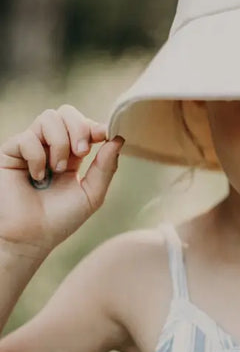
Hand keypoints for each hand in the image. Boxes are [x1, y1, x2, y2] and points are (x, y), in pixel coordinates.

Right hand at [0, 105, 123, 255]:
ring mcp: (31, 147)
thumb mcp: (92, 194)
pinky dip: (37, 156)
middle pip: (66, 112)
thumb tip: (118, 139)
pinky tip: (37, 176)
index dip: (95, 125)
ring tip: (58, 168)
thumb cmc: (61, 219)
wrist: (31, 238)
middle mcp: (51, 146)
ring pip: (49, 117)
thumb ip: (106, 167)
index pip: (84, 125)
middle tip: (81, 152)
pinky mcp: (10, 152)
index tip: (104, 135)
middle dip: (79, 128)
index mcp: (72, 154)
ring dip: (60, 142)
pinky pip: (27, 138)